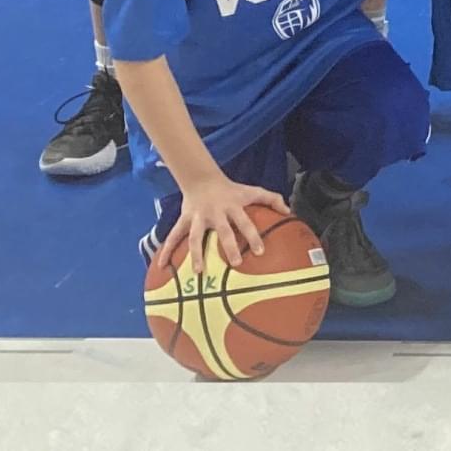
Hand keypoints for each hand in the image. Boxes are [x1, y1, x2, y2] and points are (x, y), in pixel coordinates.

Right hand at [161, 177, 292, 274]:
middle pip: (223, 231)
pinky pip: (173, 236)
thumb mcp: (252, 191)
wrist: (202, 179)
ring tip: (199, 271)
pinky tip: (161, 266)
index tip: (259, 252)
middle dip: (228, 247)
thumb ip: (271, 199)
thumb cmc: (231, 190)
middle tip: (235, 263)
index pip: (245, 222)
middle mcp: (216, 213)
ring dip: (196, 254)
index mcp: (233, 207)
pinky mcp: (185, 221)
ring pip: (196, 237)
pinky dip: (166, 250)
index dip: (253, 236)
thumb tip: (289, 211)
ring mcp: (198, 218)